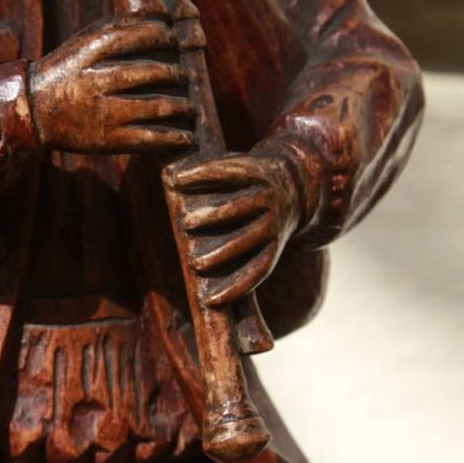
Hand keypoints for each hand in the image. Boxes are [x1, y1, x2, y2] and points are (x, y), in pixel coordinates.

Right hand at [28, 16, 193, 154]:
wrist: (33, 111)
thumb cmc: (67, 71)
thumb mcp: (84, 43)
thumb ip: (117, 28)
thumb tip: (161, 19)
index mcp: (90, 51)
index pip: (136, 37)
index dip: (161, 36)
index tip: (174, 39)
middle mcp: (97, 80)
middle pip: (150, 72)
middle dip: (175, 73)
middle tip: (187, 76)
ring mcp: (103, 111)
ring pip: (154, 106)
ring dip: (180, 106)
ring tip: (190, 107)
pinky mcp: (108, 139)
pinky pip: (148, 137)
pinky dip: (172, 137)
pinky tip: (186, 137)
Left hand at [168, 150, 302, 306]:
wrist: (295, 188)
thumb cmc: (248, 177)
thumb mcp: (237, 162)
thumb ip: (209, 168)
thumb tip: (168, 179)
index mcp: (256, 172)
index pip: (226, 171)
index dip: (201, 174)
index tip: (173, 179)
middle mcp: (269, 198)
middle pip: (238, 207)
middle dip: (212, 215)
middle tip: (185, 223)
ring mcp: (273, 226)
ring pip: (247, 241)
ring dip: (222, 254)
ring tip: (195, 264)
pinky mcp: (274, 250)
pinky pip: (257, 271)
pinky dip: (236, 287)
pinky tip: (212, 300)